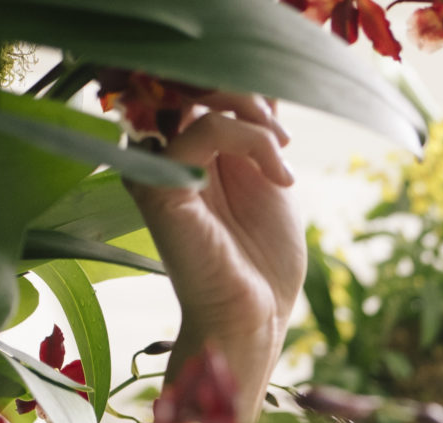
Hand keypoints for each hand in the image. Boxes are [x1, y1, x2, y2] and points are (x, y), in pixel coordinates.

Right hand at [129, 94, 304, 396]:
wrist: (256, 320)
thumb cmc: (264, 265)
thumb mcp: (271, 183)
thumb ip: (259, 135)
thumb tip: (263, 89)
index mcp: (191, 153)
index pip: (204, 90)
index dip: (248, 93)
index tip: (284, 132)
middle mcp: (167, 154)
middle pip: (191, 83)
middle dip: (247, 93)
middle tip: (282, 134)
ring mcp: (159, 169)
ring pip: (196, 97)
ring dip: (253, 112)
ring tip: (283, 149)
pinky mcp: (161, 187)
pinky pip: (204, 130)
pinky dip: (251, 140)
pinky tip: (280, 175)